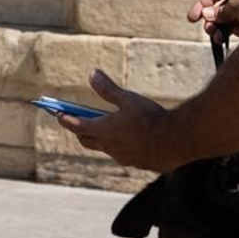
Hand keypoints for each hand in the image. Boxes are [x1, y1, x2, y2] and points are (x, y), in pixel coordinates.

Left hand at [57, 70, 175, 173]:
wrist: (180, 140)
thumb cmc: (152, 117)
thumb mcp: (129, 99)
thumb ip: (108, 89)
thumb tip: (92, 73)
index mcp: (103, 131)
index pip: (75, 126)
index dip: (65, 119)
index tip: (58, 114)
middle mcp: (110, 147)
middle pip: (86, 140)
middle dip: (80, 131)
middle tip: (76, 123)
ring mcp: (124, 158)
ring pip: (106, 149)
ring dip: (102, 140)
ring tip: (105, 130)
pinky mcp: (139, 164)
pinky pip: (125, 156)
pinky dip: (123, 147)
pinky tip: (131, 141)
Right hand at [187, 0, 238, 38]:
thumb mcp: (238, 4)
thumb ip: (221, 11)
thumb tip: (207, 15)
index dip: (201, 6)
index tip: (192, 19)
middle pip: (220, 8)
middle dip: (213, 20)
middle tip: (210, 31)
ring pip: (231, 18)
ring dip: (224, 27)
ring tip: (222, 36)